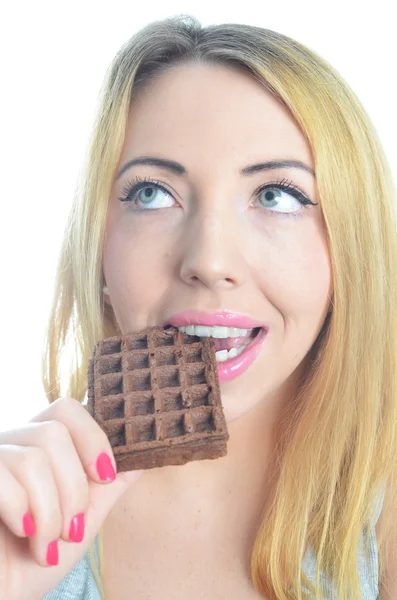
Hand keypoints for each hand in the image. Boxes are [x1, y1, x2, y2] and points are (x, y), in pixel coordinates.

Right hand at [0, 397, 142, 599]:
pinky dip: (22, 513)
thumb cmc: (33, 562)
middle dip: (73, 488)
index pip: (66, 409)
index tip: (106, 476)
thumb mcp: (81, 520)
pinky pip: (4, 478)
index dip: (92, 437)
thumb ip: (106, 486)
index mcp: (35, 447)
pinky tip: (23, 535)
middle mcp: (9, 446)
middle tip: (71, 527)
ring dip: (50, 511)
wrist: (1, 598)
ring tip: (46, 543)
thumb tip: (142, 453)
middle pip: (54, 432)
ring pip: (33, 459)